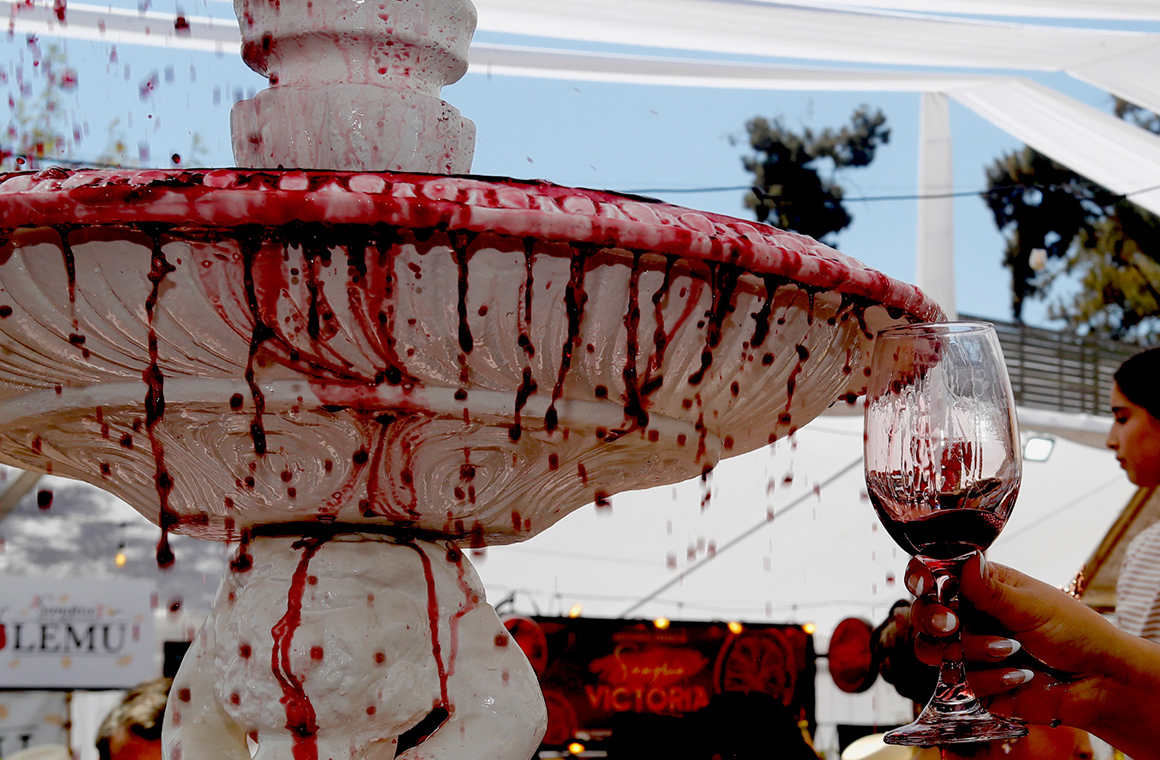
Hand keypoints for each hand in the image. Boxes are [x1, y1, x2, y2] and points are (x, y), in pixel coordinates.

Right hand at [905, 551, 1159, 758]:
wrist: (1099, 683)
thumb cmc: (1075, 633)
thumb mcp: (1033, 606)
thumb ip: (992, 589)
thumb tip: (965, 558)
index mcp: (980, 588)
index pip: (935, 576)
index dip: (922, 579)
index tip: (926, 585)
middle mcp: (969, 617)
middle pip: (923, 615)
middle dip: (932, 620)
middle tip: (950, 625)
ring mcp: (970, 651)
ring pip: (934, 651)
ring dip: (969, 651)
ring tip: (1008, 651)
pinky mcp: (976, 684)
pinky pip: (960, 683)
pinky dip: (990, 679)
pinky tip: (1019, 675)